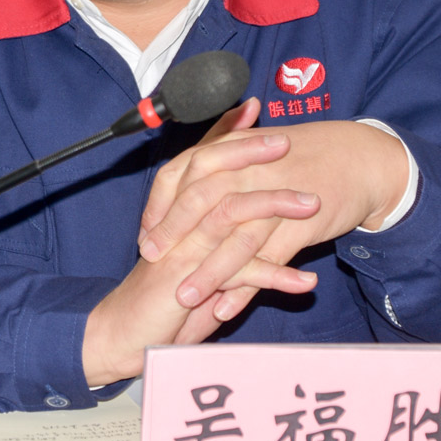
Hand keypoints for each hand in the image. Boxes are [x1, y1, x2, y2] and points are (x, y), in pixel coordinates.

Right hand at [81, 100, 323, 385]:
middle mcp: (177, 221)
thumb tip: (252, 205)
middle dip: (251, 153)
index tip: (254, 108)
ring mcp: (183, 249)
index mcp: (176, 208)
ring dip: (274, 206)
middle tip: (287, 140)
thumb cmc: (166, 290)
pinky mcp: (189, 282)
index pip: (201, 158)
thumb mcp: (192, 252)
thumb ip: (216, 224)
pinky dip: (276, 277)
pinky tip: (306, 282)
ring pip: (230, 213)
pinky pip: (240, 274)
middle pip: (212, 171)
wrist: (126, 332)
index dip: (225, 132)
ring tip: (313, 204)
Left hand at [139, 107, 407, 323]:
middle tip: (153, 263)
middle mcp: (252, 169)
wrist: (362, 159)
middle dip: (175, 234)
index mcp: (235, 149)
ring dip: (209, 270)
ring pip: (236, 237)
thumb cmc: (306, 156)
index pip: (183, 173)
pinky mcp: (303, 222)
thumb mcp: (260, 150)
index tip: (145, 236)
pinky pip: (271, 259)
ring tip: (185, 297)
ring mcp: (278, 196)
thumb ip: (222, 163)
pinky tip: (228, 308)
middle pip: (204, 202)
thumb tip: (182, 185)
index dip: (161, 206)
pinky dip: (248, 286)